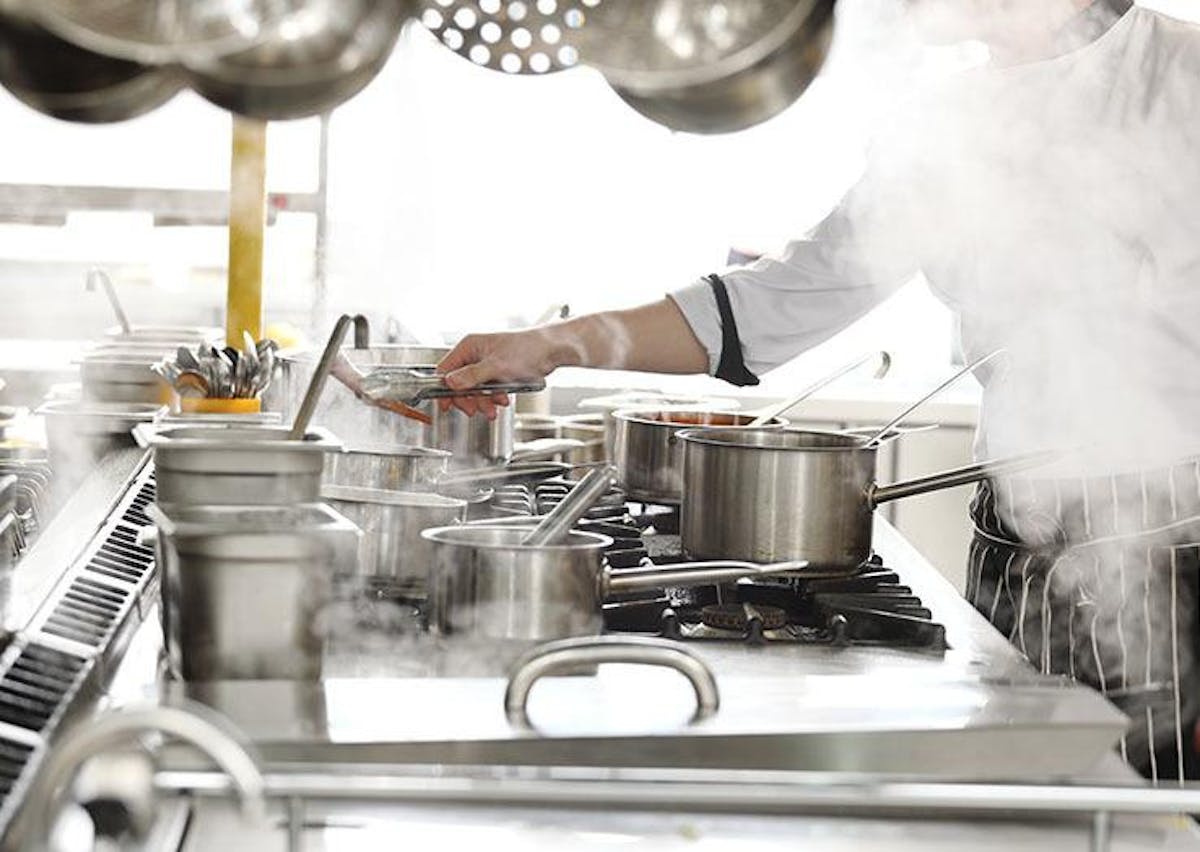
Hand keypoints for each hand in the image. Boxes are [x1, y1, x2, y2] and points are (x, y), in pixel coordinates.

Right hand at [436, 329, 560, 417]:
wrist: (551, 350)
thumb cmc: (527, 349)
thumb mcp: (496, 366)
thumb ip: (471, 376)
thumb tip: (450, 382)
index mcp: (470, 346)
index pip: (446, 370)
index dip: (445, 389)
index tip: (446, 405)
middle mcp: (475, 354)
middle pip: (459, 383)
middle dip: (468, 399)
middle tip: (474, 410)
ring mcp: (487, 364)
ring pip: (475, 389)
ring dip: (483, 401)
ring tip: (493, 409)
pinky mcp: (498, 372)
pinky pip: (488, 389)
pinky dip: (493, 398)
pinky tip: (502, 400)